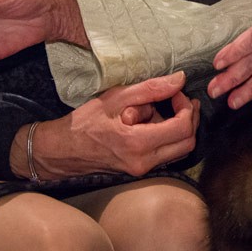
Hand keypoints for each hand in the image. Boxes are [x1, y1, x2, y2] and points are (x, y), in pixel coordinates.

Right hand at [18, 71, 199, 179]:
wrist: (63, 150)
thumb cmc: (85, 122)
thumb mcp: (117, 97)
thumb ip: (151, 88)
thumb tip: (180, 79)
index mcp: (138, 144)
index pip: (183, 128)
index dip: (186, 107)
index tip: (176, 92)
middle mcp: (144, 162)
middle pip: (187, 143)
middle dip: (189, 118)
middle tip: (179, 99)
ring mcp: (142, 170)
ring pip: (178, 150)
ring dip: (178, 128)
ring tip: (158, 109)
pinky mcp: (139, 171)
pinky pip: (165, 154)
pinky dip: (166, 136)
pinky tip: (151, 121)